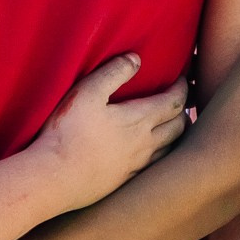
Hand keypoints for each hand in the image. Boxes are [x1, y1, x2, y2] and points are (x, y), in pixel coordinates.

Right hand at [35, 54, 187, 208]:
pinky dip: (164, 154)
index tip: (182, 78)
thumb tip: (136, 59)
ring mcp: (137, 164)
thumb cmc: (68, 132)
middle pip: (178, 126)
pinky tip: (155, 153)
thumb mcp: (87, 92)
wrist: (55, 178)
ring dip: (178, 134)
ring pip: (171, 148)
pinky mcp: (126, 180)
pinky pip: (156, 166)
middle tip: (182, 100)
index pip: (173, 101)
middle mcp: (145, 143)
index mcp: (139, 119)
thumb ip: (113, 72)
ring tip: (175, 124)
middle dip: (183, 110)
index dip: (181, 88)